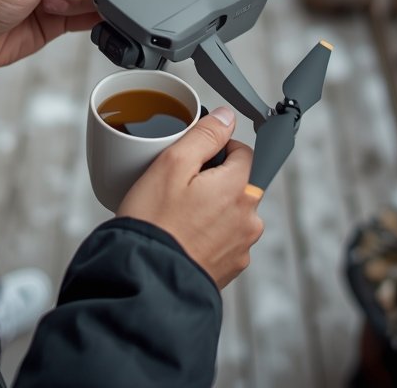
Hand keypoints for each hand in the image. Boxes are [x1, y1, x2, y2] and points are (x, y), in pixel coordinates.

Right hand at [117, 107, 263, 288]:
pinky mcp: (231, 268)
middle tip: (180, 189)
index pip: (245, 152)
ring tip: (178, 217)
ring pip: (233, 212)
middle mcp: (249, 219)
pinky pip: (225, 239)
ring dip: (213, 209)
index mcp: (239, 189)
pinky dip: (209, 235)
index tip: (194, 159)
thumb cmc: (154, 222)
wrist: (146, 278)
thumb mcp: (172, 164)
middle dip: (215, 180)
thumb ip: (205, 136)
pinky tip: (183, 237)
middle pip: (240, 183)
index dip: (218, 149)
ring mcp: (242, 247)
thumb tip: (227, 117)